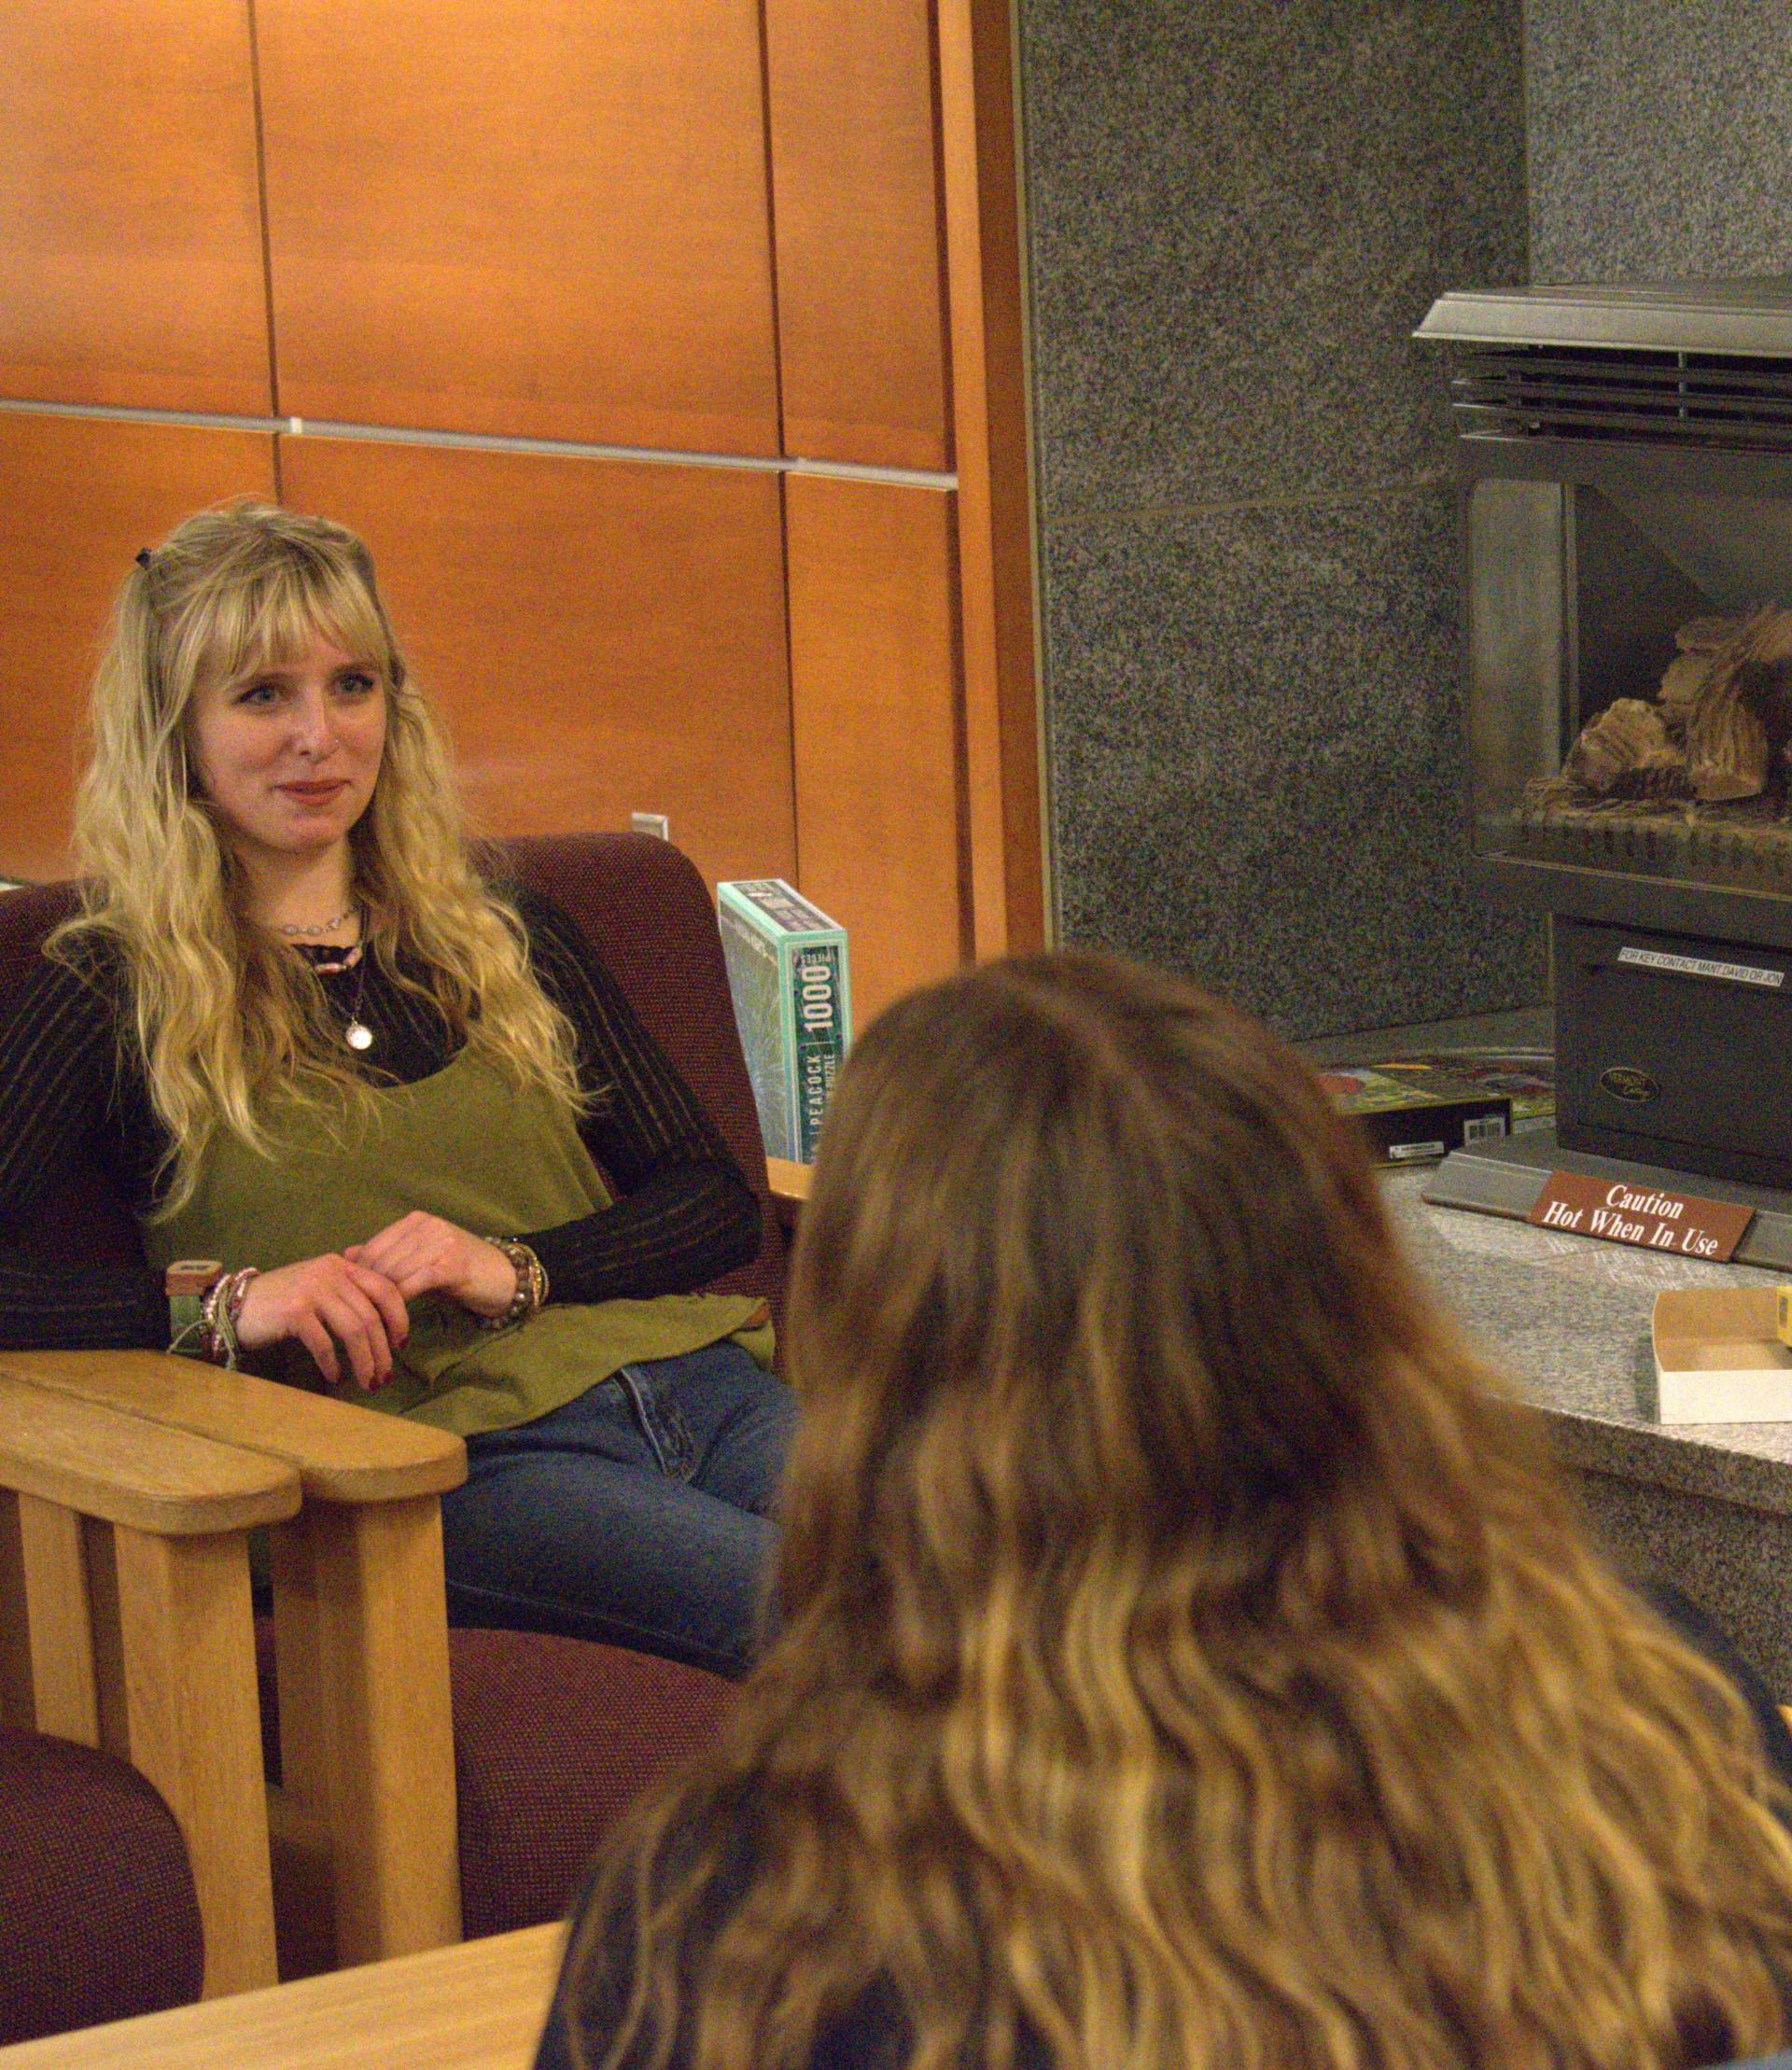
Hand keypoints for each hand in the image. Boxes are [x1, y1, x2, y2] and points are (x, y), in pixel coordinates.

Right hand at [234, 1254, 409, 1391]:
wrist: (234, 1304)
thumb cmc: (282, 1301)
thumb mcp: (319, 1286)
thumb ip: (348, 1292)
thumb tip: (385, 1322)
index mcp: (341, 1265)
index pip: (385, 1288)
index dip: (400, 1318)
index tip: (401, 1344)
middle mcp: (330, 1273)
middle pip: (371, 1316)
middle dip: (382, 1351)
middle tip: (385, 1376)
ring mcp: (312, 1291)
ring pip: (353, 1331)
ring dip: (364, 1362)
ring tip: (367, 1382)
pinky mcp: (294, 1312)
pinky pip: (324, 1343)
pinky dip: (333, 1363)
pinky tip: (334, 1377)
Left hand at [344, 1211, 518, 1320]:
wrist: (507, 1277)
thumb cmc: (462, 1268)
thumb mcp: (422, 1256)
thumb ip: (387, 1253)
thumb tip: (345, 1254)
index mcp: (417, 1221)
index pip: (374, 1246)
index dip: (359, 1274)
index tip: (353, 1298)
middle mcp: (428, 1226)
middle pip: (381, 1261)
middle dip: (368, 1289)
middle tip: (361, 1314)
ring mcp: (441, 1244)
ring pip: (395, 1273)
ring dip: (382, 1300)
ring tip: (375, 1319)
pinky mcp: (452, 1266)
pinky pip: (413, 1284)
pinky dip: (400, 1302)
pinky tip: (396, 1316)